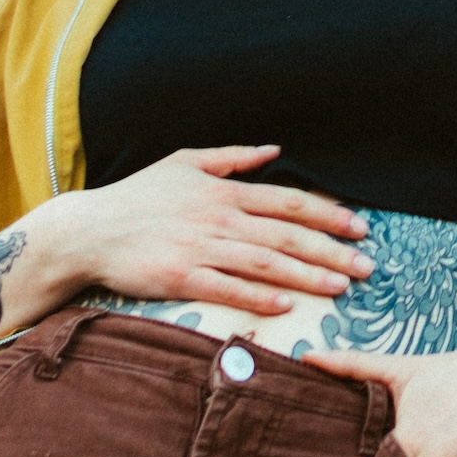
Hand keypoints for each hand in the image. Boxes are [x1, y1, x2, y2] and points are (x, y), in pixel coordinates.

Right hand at [34, 145, 372, 319]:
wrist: (87, 230)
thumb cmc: (138, 196)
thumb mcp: (185, 161)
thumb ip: (232, 156)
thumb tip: (275, 149)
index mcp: (224, 190)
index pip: (290, 201)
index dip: (330, 213)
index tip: (361, 227)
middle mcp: (218, 217)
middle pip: (287, 234)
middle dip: (333, 249)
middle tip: (369, 265)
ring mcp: (199, 247)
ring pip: (265, 262)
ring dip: (307, 275)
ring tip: (341, 287)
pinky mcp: (178, 277)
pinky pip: (226, 288)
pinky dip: (257, 296)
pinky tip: (285, 306)